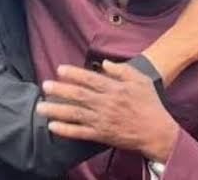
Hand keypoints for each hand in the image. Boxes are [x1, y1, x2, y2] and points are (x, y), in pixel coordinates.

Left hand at [36, 61, 178, 161]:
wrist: (157, 132)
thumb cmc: (150, 105)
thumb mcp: (141, 81)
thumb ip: (123, 70)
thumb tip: (105, 63)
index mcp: (115, 89)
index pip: (90, 79)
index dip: (74, 74)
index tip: (59, 69)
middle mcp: (106, 104)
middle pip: (79, 95)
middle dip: (60, 90)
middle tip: (45, 86)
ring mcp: (103, 120)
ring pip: (75, 114)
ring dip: (57, 110)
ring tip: (41, 107)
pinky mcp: (102, 135)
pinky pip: (80, 133)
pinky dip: (66, 130)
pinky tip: (53, 126)